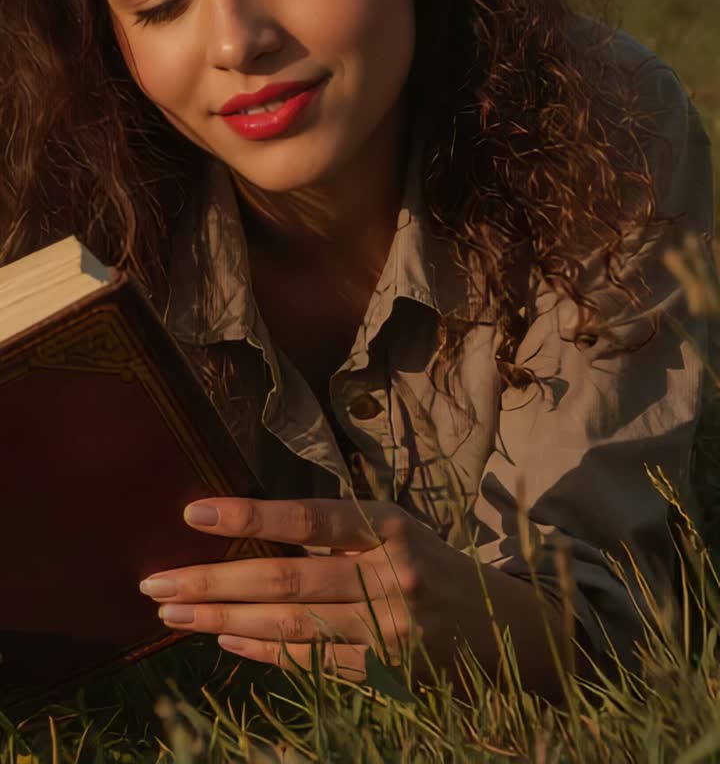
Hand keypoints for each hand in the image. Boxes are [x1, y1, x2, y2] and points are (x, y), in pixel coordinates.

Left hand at [138, 497, 485, 680]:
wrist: (503, 625)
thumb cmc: (427, 563)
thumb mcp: (393, 528)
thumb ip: (335, 530)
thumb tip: (250, 531)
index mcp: (387, 525)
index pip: (308, 517)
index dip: (250, 515)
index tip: (193, 513)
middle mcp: (388, 573)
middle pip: (286, 577)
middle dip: (214, 579)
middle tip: (156, 581)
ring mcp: (388, 629)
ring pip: (291, 625)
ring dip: (223, 618)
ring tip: (173, 612)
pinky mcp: (388, 674)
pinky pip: (312, 663)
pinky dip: (263, 650)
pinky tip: (223, 638)